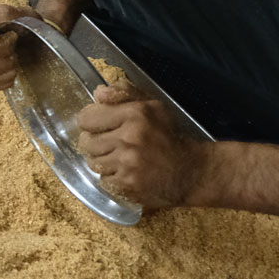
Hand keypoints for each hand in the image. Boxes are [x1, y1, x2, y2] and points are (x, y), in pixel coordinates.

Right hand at [0, 3, 36, 91]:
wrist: (29, 34)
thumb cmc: (26, 24)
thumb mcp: (21, 14)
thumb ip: (3, 15)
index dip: (2, 47)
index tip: (14, 37)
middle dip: (4, 63)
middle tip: (15, 54)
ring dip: (3, 74)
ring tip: (13, 65)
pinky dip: (0, 83)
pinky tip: (8, 73)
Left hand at [76, 84, 206, 211]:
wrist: (190, 172)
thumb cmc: (170, 136)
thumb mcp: (153, 107)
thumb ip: (124, 94)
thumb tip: (97, 93)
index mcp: (133, 114)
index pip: (87, 118)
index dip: (90, 122)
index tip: (98, 126)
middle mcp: (128, 138)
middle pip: (87, 143)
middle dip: (95, 143)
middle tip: (110, 144)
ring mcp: (126, 164)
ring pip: (93, 163)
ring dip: (103, 161)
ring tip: (119, 159)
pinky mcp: (127, 185)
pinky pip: (103, 180)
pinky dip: (112, 178)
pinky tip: (126, 173)